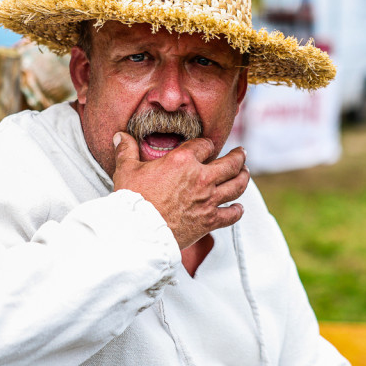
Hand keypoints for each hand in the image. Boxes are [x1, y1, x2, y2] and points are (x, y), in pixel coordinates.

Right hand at [111, 132, 248, 249]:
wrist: (139, 230)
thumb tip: (120, 135)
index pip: (205, 145)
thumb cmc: (132, 199)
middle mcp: (201, 177)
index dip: (206, 144)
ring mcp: (209, 200)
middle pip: (231, 163)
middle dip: (239, 156)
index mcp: (182, 160)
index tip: (206, 146)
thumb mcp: (126, 170)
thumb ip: (126, 150)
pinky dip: (237, 210)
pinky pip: (232, 214)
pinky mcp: (210, 221)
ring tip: (245, 173)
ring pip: (237, 186)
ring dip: (244, 178)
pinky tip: (238, 208)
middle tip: (241, 153)